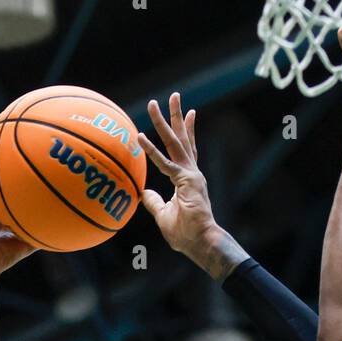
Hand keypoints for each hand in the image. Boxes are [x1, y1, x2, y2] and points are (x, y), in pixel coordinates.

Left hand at [138, 94, 244, 278]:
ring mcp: (191, 175)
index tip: (189, 114)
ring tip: (155, 103)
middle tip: (174, 95)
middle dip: (177, 116)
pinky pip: (164, 163)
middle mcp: (192, 173)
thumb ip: (154, 202)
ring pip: (175, 143)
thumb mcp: (163, 215)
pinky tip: (140, 136)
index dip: (187, 132)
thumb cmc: (186, 235)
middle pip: (183, 139)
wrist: (201, 243)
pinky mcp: (185, 181)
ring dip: (164, 122)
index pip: (187, 151)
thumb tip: (144, 193)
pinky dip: (151, 150)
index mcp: (189, 179)